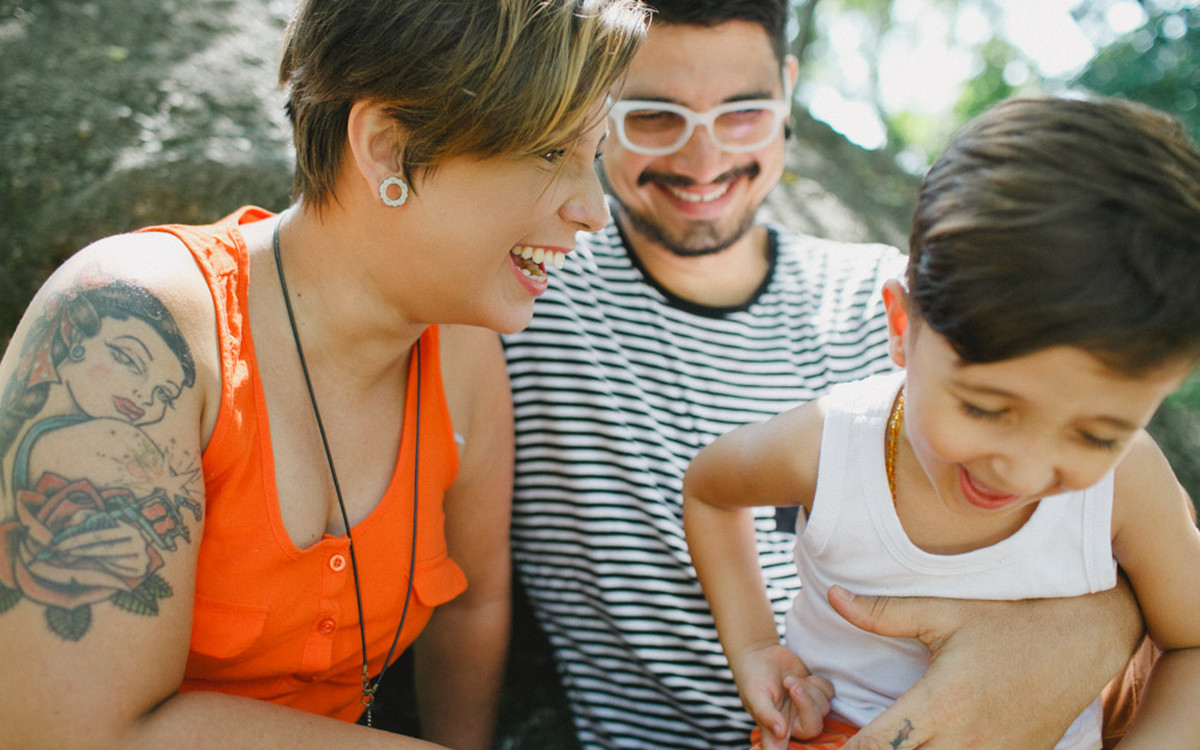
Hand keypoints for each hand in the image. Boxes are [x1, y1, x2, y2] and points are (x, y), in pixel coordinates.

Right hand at [733, 642, 833, 749]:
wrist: (761, 653)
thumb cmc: (752, 676)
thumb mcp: (754, 694)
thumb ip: (766, 714)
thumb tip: (780, 732)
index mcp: (776, 730)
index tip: (787, 736)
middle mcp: (793, 724)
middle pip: (813, 727)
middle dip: (806, 703)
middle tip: (790, 684)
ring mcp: (807, 709)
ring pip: (823, 707)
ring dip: (808, 688)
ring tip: (789, 679)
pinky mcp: (816, 693)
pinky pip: (828, 692)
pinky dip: (817, 682)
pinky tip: (802, 677)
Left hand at [828, 584, 1139, 748]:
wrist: (1082, 642)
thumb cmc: (1009, 623)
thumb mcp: (945, 613)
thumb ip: (884, 613)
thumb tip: (833, 597)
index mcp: (940, 705)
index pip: (877, 746)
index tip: (821, 747)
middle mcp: (965, 741)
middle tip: (854, 744)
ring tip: (891, 742)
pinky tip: (930, 746)